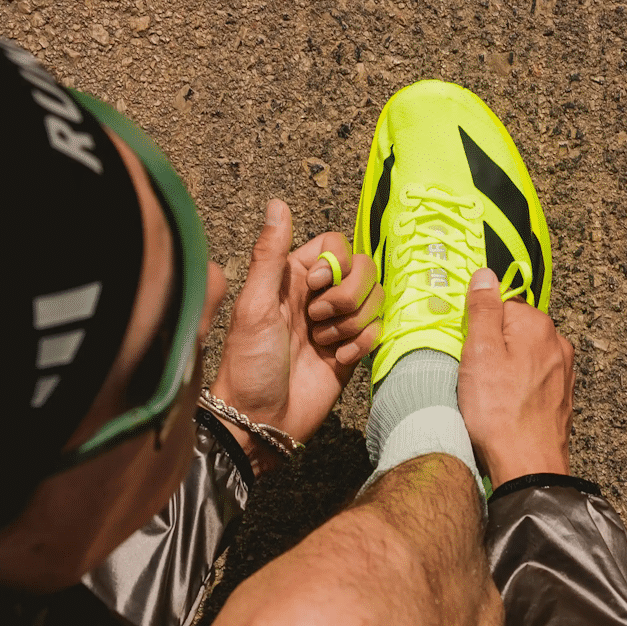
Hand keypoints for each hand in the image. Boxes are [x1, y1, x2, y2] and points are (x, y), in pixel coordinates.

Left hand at [212, 200, 383, 472]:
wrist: (261, 421)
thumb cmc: (248, 364)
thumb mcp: (255, 306)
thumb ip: (269, 255)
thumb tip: (277, 204)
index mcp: (293, 277)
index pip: (336, 245)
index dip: (336, 263)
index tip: (316, 286)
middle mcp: (318, 296)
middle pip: (363, 269)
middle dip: (349, 295)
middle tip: (318, 321)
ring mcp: (337, 324)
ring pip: (374, 300)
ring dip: (354, 322)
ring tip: (324, 344)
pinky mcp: (351, 351)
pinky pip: (377, 331)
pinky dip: (362, 344)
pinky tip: (338, 360)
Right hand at [457, 267, 574, 487]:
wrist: (527, 465)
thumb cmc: (499, 412)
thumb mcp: (478, 353)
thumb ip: (482, 310)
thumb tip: (485, 275)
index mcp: (537, 325)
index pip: (501, 306)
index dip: (478, 328)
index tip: (468, 351)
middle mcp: (558, 343)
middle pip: (514, 331)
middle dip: (493, 348)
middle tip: (476, 376)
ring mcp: (563, 372)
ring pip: (524, 356)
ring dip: (505, 370)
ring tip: (490, 396)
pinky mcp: (562, 397)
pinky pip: (533, 380)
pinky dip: (518, 389)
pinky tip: (506, 408)